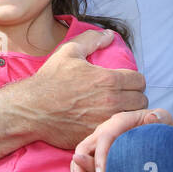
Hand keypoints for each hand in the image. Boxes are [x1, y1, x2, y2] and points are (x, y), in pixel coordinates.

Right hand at [28, 31, 147, 149]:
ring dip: (128, 114)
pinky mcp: (98, 136)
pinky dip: (117, 129)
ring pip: (133, 119)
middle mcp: (111, 101)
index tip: (125, 83)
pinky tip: (108, 125)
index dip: (134, 80)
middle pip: (141, 101)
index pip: (140, 81)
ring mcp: (105, 121)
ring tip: (118, 112)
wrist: (31, 109)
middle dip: (134, 98)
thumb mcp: (69, 52)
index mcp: (108, 79)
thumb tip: (110, 35)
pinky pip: (119, 134)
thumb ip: (92, 40)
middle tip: (123, 97)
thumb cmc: (49, 80)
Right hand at [73, 108, 172, 171]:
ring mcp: (98, 142)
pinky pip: (82, 166)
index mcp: (119, 121)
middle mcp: (104, 130)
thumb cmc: (161, 128)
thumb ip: (161, 119)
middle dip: (82, 169)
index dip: (101, 157)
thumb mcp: (164, 120)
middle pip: (84, 148)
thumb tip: (152, 118)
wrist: (157, 132)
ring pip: (79, 158)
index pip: (105, 138)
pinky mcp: (96, 153)